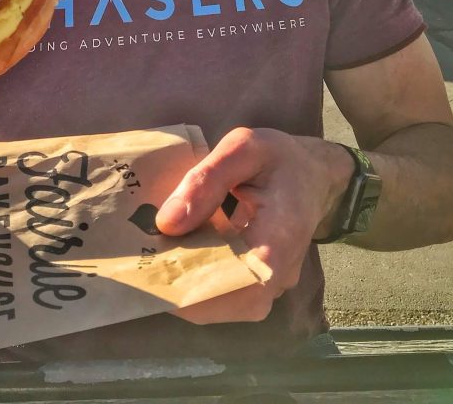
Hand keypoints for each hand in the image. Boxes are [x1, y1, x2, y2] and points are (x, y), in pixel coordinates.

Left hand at [155, 127, 351, 322]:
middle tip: (137, 258)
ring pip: (219, 304)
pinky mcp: (256, 285)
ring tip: (147, 256)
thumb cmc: (280, 158)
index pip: (230, 287)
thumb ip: (206, 179)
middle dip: (175, 284)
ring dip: (181, 284)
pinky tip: (169, 254)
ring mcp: (268, 287)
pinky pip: (223, 295)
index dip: (185, 284)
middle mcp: (276, 278)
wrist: (315, 174)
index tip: (146, 265)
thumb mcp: (244, 147)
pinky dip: (193, 279)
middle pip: (219, 302)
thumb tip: (166, 223)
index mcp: (278, 243)